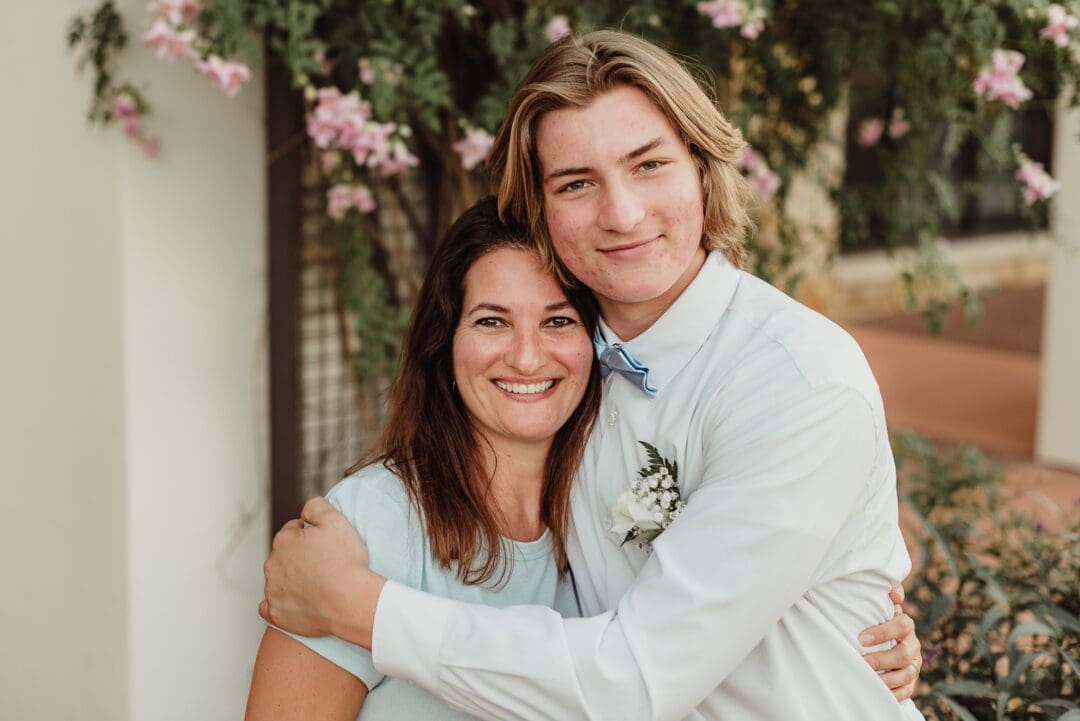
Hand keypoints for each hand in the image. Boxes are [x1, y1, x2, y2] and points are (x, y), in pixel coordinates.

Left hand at [259, 497, 383, 647]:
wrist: (352, 603)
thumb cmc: (346, 562)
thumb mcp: (337, 520)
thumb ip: (316, 506)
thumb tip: (305, 511)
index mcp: (283, 540)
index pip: (293, 530)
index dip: (311, 535)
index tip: (326, 545)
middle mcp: (272, 564)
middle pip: (284, 555)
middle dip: (300, 556)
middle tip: (324, 565)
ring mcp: (272, 591)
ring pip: (278, 579)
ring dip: (292, 579)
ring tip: (317, 586)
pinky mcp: (276, 614)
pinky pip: (270, 606)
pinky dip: (281, 603)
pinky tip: (297, 602)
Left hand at [860, 585, 920, 700]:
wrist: (884, 639)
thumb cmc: (876, 619)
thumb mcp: (880, 604)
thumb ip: (886, 592)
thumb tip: (895, 594)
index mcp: (905, 625)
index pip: (901, 626)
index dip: (883, 632)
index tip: (861, 638)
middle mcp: (912, 645)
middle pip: (904, 655)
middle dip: (882, 659)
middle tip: (862, 662)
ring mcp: (913, 665)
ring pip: (906, 675)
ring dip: (886, 679)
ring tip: (868, 678)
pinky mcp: (910, 682)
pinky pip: (906, 691)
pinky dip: (893, 693)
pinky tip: (877, 691)